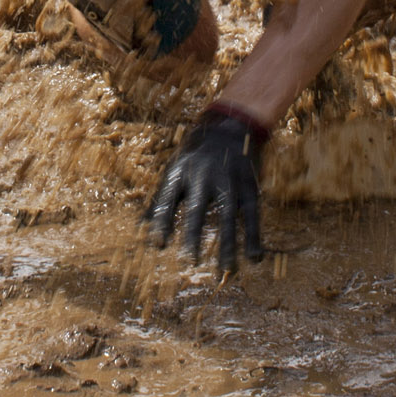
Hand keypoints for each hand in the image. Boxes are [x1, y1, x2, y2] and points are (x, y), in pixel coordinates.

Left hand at [145, 109, 267, 272]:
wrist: (230, 125)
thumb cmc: (195, 155)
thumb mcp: (173, 170)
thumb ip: (161, 201)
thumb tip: (140, 229)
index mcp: (180, 173)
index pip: (167, 199)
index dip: (161, 222)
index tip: (157, 246)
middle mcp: (204, 176)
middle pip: (197, 208)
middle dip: (193, 234)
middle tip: (190, 262)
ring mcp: (229, 181)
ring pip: (229, 216)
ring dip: (228, 244)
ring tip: (227, 271)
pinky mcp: (248, 186)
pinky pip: (252, 215)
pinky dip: (254, 237)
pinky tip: (254, 258)